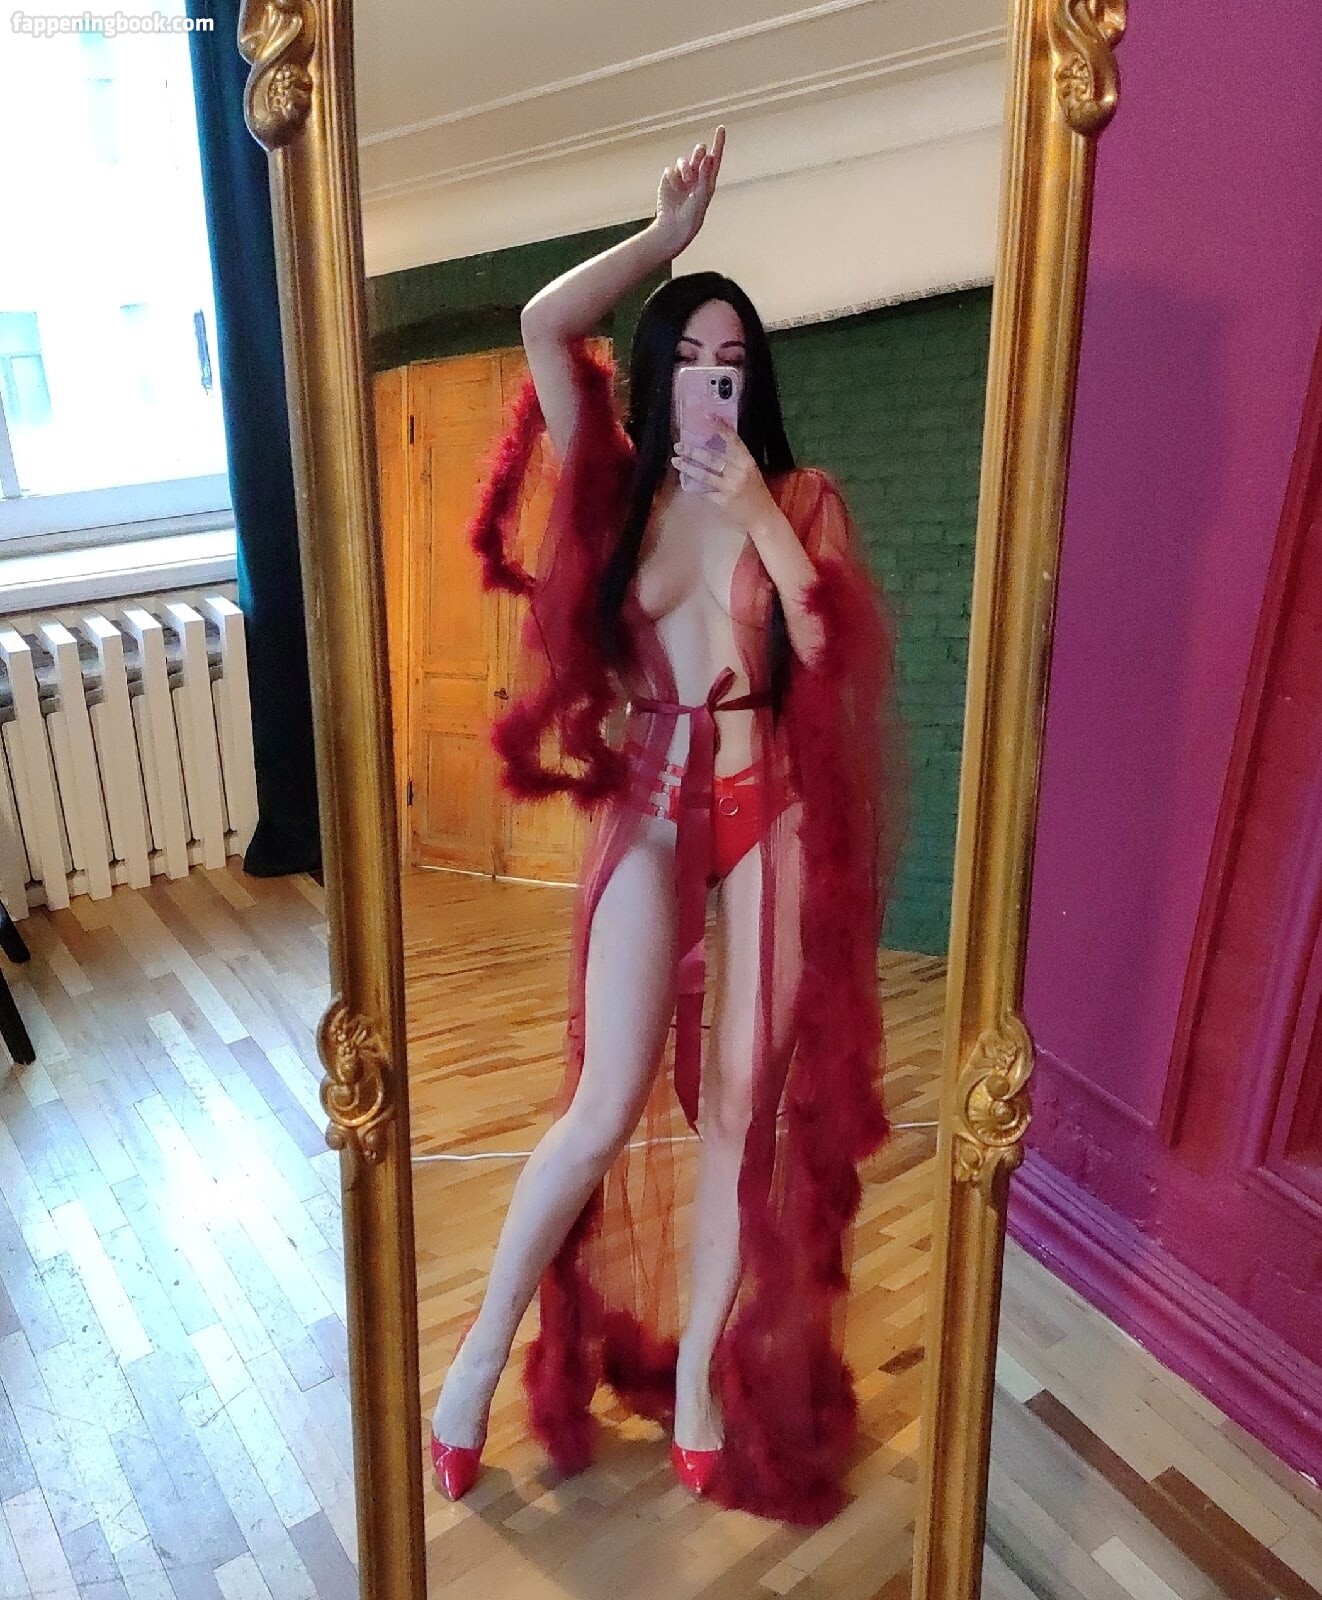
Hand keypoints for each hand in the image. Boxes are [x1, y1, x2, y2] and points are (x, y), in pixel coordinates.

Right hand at [654, 126, 725, 256]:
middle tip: (699, 154)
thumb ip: (705, 175)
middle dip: (698, 153)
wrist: (673, 227)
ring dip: (685, 166)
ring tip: (685, 179)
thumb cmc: (692, 216)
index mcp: (708, 181)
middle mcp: (696, 177)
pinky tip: (674, 188)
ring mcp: (682, 178)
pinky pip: (670, 170)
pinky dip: (672, 177)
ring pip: (684, 161)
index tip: (721, 128)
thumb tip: (709, 156)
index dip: (718, 143)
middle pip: (699, 154)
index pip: (715, 158)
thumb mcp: (701, 196)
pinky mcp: (669, 181)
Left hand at [672, 419, 777, 530]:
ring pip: (704, 474)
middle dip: (692, 451)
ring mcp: (730, 487)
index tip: (707, 417)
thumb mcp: (751, 472)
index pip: (732, 439)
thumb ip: (736, 460)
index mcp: (748, 462)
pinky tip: (687, 482)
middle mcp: (739, 472)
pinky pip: (705, 491)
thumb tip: (715, 446)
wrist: (763, 517)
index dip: (719, 427)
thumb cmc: (757, 493)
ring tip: (676, 461)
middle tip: (679, 446)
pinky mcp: (722, 501)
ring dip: (688, 467)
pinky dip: (695, 487)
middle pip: (711, 458)